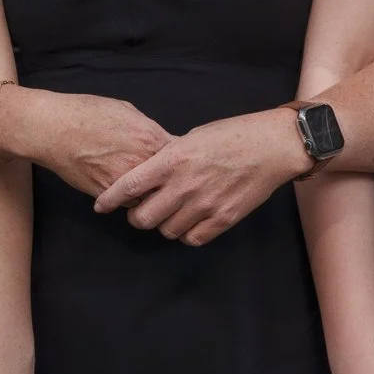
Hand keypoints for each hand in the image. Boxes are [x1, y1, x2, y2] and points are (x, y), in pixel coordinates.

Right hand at [0, 87, 172, 197]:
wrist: (52, 129)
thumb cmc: (86, 114)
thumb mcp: (127, 111)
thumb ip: (149, 130)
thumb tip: (161, 141)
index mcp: (150, 138)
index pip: (182, 158)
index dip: (184, 162)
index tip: (183, 165)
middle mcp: (141, 162)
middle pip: (171, 183)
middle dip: (172, 183)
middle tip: (171, 183)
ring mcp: (124, 181)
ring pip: (151, 198)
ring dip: (152, 195)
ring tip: (150, 189)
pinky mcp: (107, 195)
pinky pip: (129, 204)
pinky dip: (131, 200)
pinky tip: (128, 191)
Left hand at [91, 108, 311, 245]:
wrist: (272, 146)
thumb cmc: (233, 134)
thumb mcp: (192, 137)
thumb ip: (169, 158)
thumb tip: (151, 175)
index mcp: (173, 159)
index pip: (129, 185)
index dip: (110, 199)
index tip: (101, 206)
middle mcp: (184, 185)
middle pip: (143, 218)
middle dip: (138, 217)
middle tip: (142, 210)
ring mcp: (204, 204)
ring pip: (167, 231)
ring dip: (164, 224)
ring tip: (172, 213)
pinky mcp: (223, 219)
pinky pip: (192, 238)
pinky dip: (187, 233)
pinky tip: (191, 221)